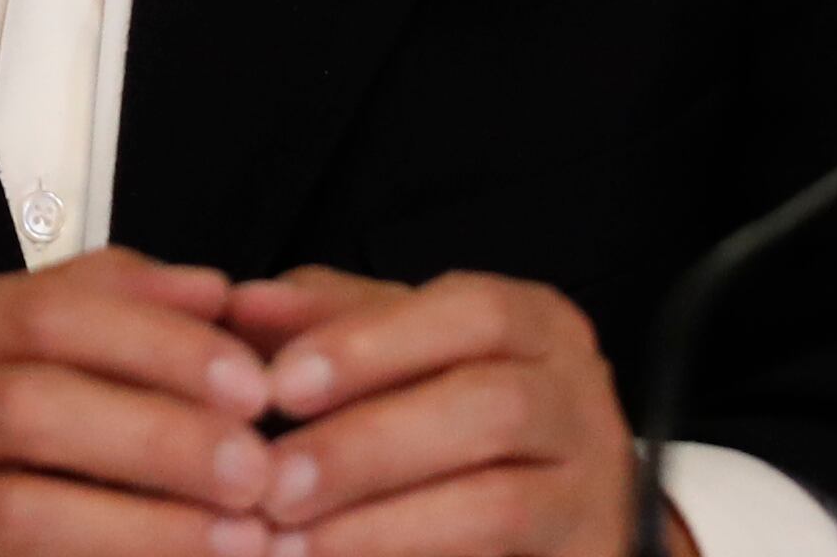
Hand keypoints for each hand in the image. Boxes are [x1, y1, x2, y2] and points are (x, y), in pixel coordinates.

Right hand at [0, 250, 283, 556]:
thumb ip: (85, 313)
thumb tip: (211, 293)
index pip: (48, 310)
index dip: (161, 344)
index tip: (249, 380)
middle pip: (37, 403)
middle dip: (164, 436)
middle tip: (258, 467)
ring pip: (22, 507)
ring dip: (146, 523)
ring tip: (238, 536)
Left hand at [217, 270, 652, 556]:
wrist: (554, 527)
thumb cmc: (461, 421)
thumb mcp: (407, 354)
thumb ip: (333, 323)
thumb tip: (246, 303)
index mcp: (537, 328)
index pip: (473, 313)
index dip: (375, 344)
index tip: (282, 384)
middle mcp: (579, 402)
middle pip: (490, 408)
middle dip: (368, 446)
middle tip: (273, 483)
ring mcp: (591, 494)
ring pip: (499, 504)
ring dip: (383, 526)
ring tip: (291, 545)